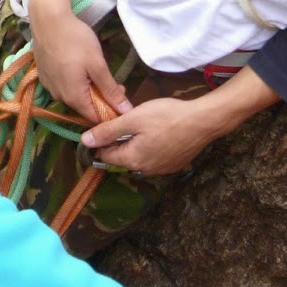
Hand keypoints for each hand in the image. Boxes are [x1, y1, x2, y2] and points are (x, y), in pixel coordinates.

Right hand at [27, 0, 130, 120]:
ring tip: (97, 71)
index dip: (111, 112)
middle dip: (101, 99)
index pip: (95, 119)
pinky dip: (75, 82)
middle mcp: (58, 97)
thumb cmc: (75, 40)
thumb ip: (111, 90)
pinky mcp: (44, 75)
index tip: (121, 97)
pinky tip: (80, 66)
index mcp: (73, 98)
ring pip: (73, 96)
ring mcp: (49, 86)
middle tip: (114, 82)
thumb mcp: (97, 65)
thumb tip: (126, 110)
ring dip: (88, 90)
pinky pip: (63, 86)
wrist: (47, 19)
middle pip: (84, 108)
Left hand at [80, 67, 281, 175]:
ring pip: (138, 157)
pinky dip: (150, 146)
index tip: (105, 124)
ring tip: (141, 124)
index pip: (105, 156)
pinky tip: (156, 131)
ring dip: (134, 143)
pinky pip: (153, 157)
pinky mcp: (173, 165)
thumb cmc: (166, 117)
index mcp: (132, 160)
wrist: (202, 121)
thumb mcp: (133, 119)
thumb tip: (85, 141)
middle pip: (122, 157)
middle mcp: (145, 170)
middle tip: (126, 119)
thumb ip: (108, 131)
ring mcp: (161, 169)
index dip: (101, 140)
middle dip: (119, 140)